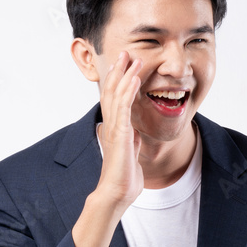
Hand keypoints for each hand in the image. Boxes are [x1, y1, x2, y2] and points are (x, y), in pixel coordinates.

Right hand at [96, 50, 143, 208]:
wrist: (117, 193)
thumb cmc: (124, 178)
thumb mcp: (131, 154)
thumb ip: (131, 141)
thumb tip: (133, 134)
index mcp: (114, 129)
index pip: (114, 99)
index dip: (118, 80)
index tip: (125, 65)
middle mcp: (111, 125)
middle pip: (113, 91)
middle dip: (120, 71)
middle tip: (126, 53)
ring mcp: (114, 129)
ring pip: (118, 96)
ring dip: (126, 76)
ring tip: (134, 60)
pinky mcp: (120, 134)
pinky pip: (124, 108)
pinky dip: (129, 92)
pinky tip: (134, 79)